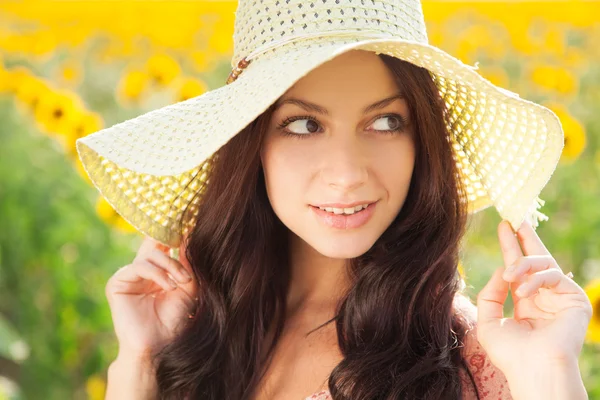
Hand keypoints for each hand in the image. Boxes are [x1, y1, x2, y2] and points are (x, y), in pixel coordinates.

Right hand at [106, 236, 197, 360]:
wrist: (159, 344)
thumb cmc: (174, 319)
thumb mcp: (188, 287)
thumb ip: (187, 264)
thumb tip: (188, 237)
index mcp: (157, 269)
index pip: (163, 242)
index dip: (175, 234)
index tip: (191, 229)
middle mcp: (141, 270)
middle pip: (154, 241)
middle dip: (174, 246)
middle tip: (187, 256)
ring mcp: (128, 275)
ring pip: (150, 254)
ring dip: (171, 265)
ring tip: (183, 281)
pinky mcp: (117, 283)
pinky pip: (139, 267)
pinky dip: (158, 274)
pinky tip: (170, 286)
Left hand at [475, 219, 591, 376]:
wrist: (534, 370)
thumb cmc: (510, 354)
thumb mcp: (489, 321)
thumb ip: (490, 294)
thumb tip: (501, 271)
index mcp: (525, 303)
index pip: (518, 269)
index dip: (511, 247)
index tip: (505, 227)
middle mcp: (543, 298)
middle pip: (536, 259)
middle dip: (526, 238)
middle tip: (516, 218)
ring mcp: (560, 298)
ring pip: (543, 264)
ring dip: (522, 265)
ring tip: (509, 276)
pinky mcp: (574, 300)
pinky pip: (553, 275)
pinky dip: (535, 279)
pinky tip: (523, 289)